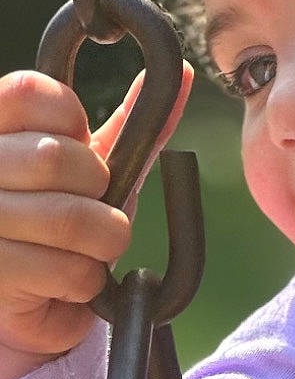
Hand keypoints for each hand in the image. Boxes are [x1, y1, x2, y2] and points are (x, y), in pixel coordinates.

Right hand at [0, 62, 193, 378]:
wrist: (37, 305)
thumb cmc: (64, 225)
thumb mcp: (99, 167)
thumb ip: (135, 123)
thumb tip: (181, 73)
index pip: (29, 93)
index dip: (71, 122)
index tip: (79, 148)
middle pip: (57, 158)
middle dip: (98, 191)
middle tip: (90, 209)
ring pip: (69, 217)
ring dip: (102, 241)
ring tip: (89, 249)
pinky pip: (65, 269)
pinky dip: (86, 280)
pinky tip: (67, 281)